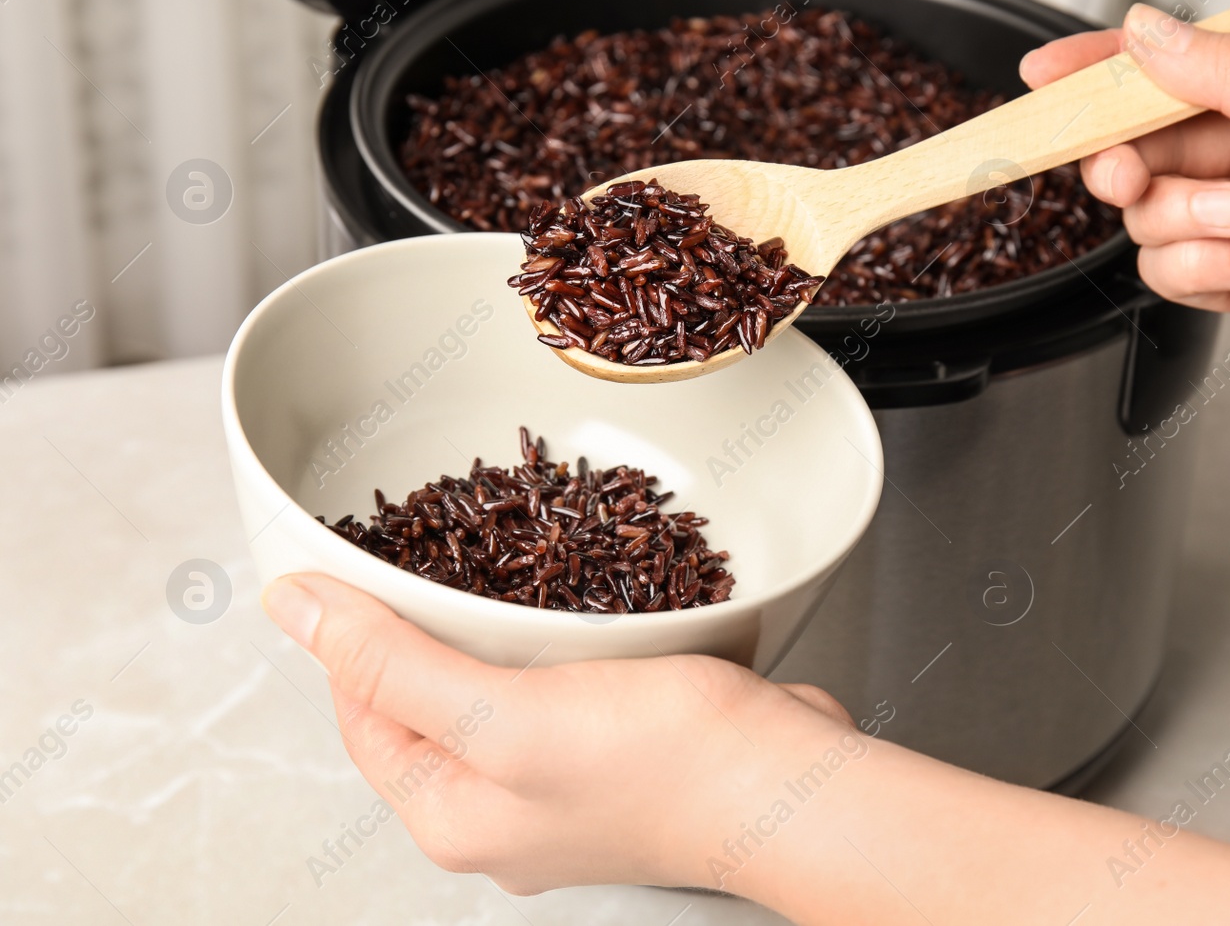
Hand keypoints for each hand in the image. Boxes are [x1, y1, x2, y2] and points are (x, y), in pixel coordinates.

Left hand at [260, 572, 853, 894]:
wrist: (792, 786)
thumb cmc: (663, 764)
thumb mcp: (503, 712)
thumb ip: (393, 662)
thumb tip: (293, 613)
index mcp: (452, 817)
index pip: (362, 714)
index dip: (352, 638)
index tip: (358, 566)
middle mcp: (500, 812)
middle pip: (427, 701)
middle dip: (427, 627)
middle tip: (438, 556)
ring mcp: (562, 786)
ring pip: (497, 689)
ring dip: (496, 628)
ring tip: (506, 568)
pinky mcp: (618, 753)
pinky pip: (559, 687)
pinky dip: (557, 644)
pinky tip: (578, 605)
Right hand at [1021, 5, 1229, 420]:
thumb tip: (1151, 33)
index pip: (1179, 67)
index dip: (1106, 70)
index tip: (1044, 78)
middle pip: (1149, 146)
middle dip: (1126, 159)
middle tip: (1126, 173)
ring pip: (1157, 218)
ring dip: (1186, 222)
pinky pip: (1184, 276)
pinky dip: (1205, 273)